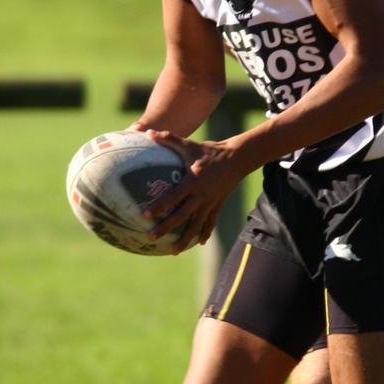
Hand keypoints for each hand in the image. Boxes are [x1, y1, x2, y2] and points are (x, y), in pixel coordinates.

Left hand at [141, 129, 242, 252]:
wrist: (237, 158)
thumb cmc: (209, 151)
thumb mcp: (189, 145)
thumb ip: (168, 139)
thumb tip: (147, 132)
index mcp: (193, 181)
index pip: (174, 196)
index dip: (160, 206)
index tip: (146, 215)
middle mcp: (201, 195)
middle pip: (182, 216)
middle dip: (166, 228)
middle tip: (151, 237)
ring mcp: (210, 202)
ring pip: (196, 225)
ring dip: (185, 239)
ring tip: (173, 251)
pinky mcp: (217, 205)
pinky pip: (210, 222)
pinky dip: (205, 233)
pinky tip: (198, 243)